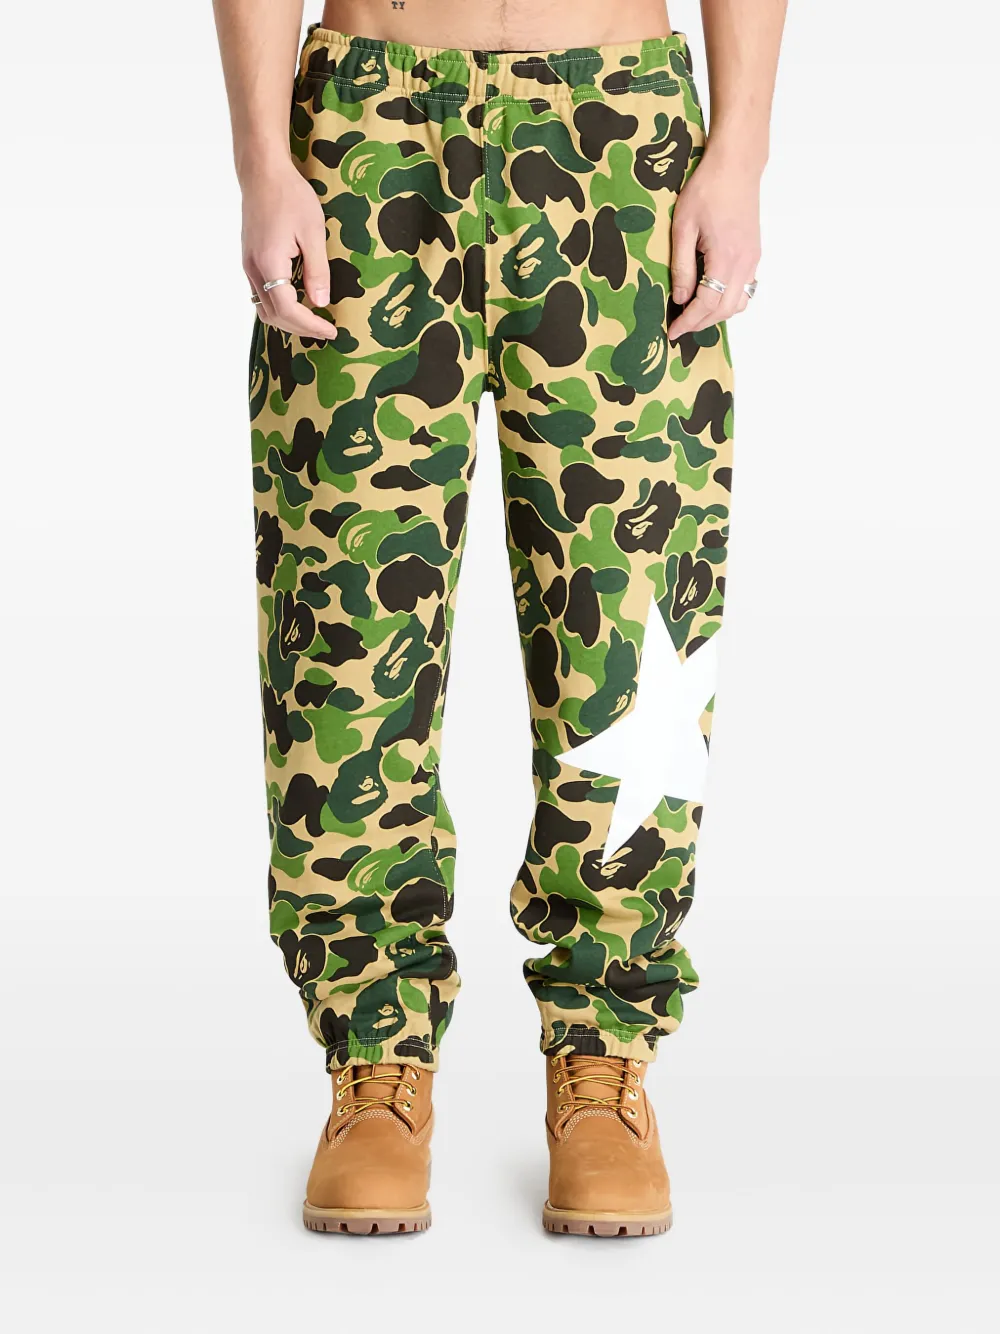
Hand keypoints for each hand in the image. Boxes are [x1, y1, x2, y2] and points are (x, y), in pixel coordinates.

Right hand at [242, 159, 335, 339]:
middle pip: (274, 315)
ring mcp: (248, 266)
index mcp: (270, 263)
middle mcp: (254, 269)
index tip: (331, 331)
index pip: (288, 310)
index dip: (310, 326)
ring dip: (288, 321)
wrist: (263, 173)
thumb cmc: (290, 196)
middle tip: (325, 330)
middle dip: (300, 329)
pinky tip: (298, 303)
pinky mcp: (249, 261)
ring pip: (264, 309)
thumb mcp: (313, 232)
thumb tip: (321, 303)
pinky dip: (279, 307)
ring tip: (313, 321)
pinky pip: (261, 295)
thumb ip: (317, 271)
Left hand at [667, 145, 760, 340]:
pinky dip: (729, 301)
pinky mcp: (754, 254)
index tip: (672, 332)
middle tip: (680, 326)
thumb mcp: (683, 227)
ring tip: (694, 315)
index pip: (706, 304)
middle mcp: (744, 263)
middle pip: (724, 310)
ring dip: (717, 315)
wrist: (736, 165)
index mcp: (725, 258)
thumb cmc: (707, 189)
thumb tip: (681, 298)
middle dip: (701, 323)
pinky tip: (712, 297)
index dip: (688, 322)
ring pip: (739, 303)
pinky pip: (746, 289)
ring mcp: (753, 259)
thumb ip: (682, 267)